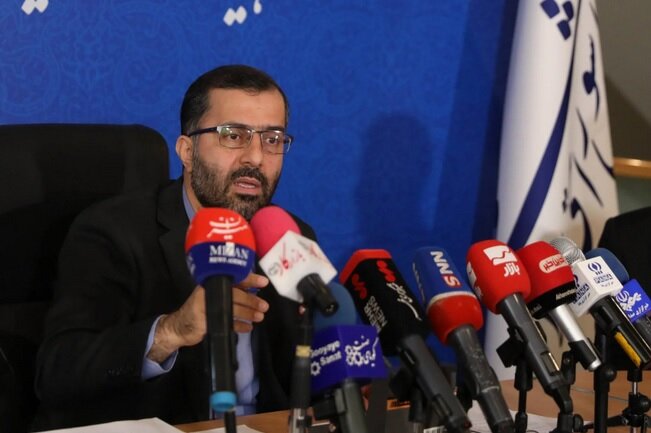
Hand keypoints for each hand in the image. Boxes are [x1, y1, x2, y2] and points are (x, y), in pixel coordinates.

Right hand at [146, 272, 269, 362]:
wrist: (179, 326)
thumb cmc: (199, 308)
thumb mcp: (211, 295)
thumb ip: (228, 291)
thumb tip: (253, 290)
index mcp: (212, 283)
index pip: (233, 278)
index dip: (250, 279)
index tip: (264, 282)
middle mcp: (208, 292)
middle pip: (234, 295)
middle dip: (251, 300)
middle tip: (264, 306)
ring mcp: (204, 307)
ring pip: (231, 309)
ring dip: (248, 313)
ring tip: (259, 317)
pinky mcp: (203, 322)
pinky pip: (225, 324)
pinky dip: (239, 326)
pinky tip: (248, 328)